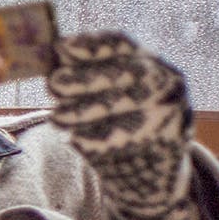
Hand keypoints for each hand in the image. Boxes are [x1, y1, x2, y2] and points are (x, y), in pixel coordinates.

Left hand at [47, 31, 197, 219]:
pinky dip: (84, 137)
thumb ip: (99, 71)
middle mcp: (165, 90)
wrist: (157, 174)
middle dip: (82, 79)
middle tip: (53, 82)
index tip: (61, 46)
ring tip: (57, 116)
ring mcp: (159, 119)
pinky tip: (76, 137)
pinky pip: (103, 140)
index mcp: (158, 68)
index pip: (123, 45)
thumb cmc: (133, 121)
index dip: (92, 45)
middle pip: (119, 75)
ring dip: (76, 112)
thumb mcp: (129, 92)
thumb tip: (58, 54)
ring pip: (110, 109)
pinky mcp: (143, 149)